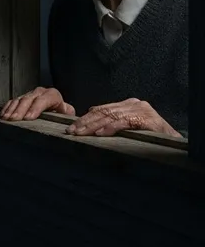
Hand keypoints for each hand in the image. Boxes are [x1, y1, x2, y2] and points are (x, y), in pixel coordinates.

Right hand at [0, 87, 74, 120]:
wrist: (58, 110)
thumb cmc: (62, 114)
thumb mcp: (67, 114)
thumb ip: (67, 113)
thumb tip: (67, 114)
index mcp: (52, 95)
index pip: (44, 100)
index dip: (35, 108)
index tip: (28, 118)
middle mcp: (40, 92)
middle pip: (28, 99)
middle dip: (20, 110)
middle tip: (14, 119)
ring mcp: (29, 95)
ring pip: (19, 100)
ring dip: (11, 110)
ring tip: (6, 118)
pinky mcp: (22, 98)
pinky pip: (12, 101)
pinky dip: (7, 108)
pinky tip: (3, 115)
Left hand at [66, 98, 181, 137]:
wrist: (175, 142)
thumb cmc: (152, 136)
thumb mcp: (131, 124)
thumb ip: (114, 119)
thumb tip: (93, 117)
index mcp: (129, 104)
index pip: (102, 110)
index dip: (86, 118)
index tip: (72, 127)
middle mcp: (134, 104)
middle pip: (104, 113)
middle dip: (85, 122)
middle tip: (71, 131)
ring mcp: (140, 110)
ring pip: (111, 117)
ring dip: (93, 126)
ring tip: (81, 133)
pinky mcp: (146, 119)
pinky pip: (124, 123)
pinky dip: (111, 128)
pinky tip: (100, 133)